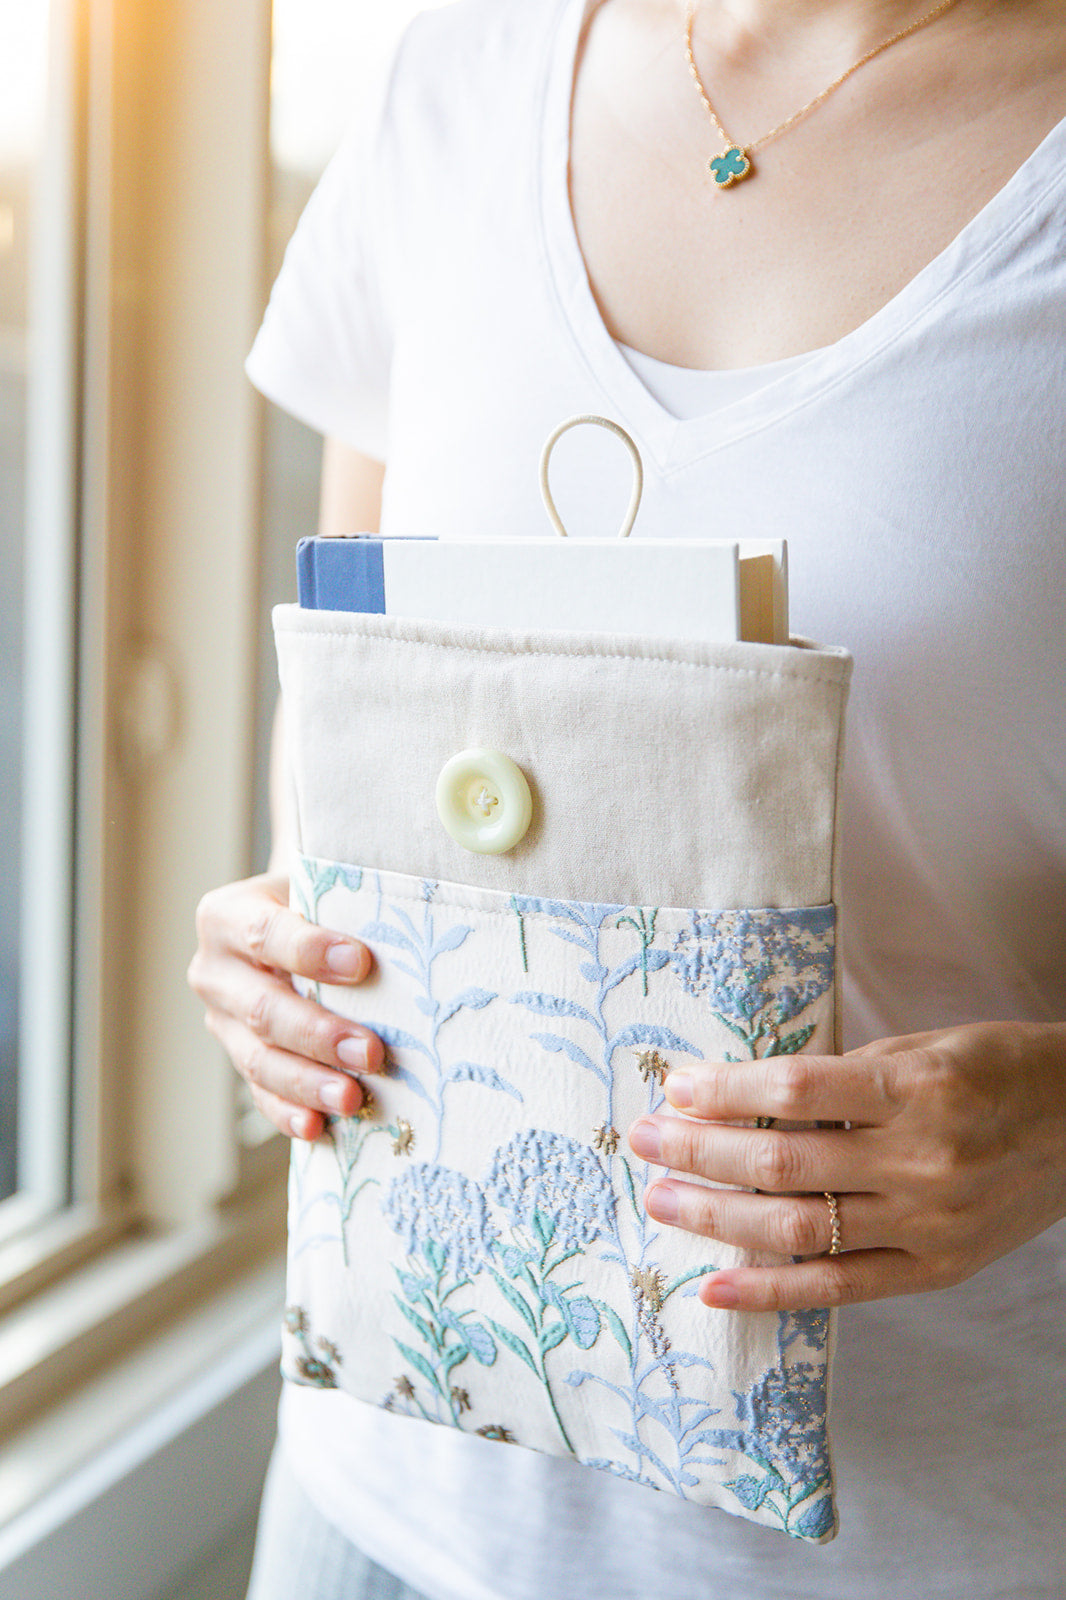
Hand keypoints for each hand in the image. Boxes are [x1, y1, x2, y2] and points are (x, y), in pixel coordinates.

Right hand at [188, 872, 384, 1139]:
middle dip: (319, 1034)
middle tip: (370, 1051)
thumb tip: (404, 950)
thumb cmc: (321, 901)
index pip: (265, 935)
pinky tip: (317, 1126)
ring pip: (259, 1059)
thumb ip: (346, 911)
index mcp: (226, 916)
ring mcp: (223, 1023)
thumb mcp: (323, 890)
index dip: (310, 951)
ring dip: (308, 1083)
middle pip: (263, 1009)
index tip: (361, 962)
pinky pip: (260, 1093)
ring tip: (353, 1098)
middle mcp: (215, 972)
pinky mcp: (239, 1059)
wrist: (294, 921)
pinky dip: (288, 1112)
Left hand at [627, 1020, 1065, 1311]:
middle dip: (700, 1151)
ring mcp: (928, 1221)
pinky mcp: (936, 1268)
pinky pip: (840, 1288)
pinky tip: (713, 1284)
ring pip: (798, 1227)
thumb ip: (842, 1076)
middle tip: (643, 1140)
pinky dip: (771, 1291)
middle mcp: (921, 1159)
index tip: (674, 1086)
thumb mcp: (921, 1049)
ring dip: (716, 1215)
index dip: (726, 1090)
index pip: (796, 1089)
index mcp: (916, 1089)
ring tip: (661, 1199)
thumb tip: (743, 1092)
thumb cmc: (995, 1070)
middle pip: (783, 1161)